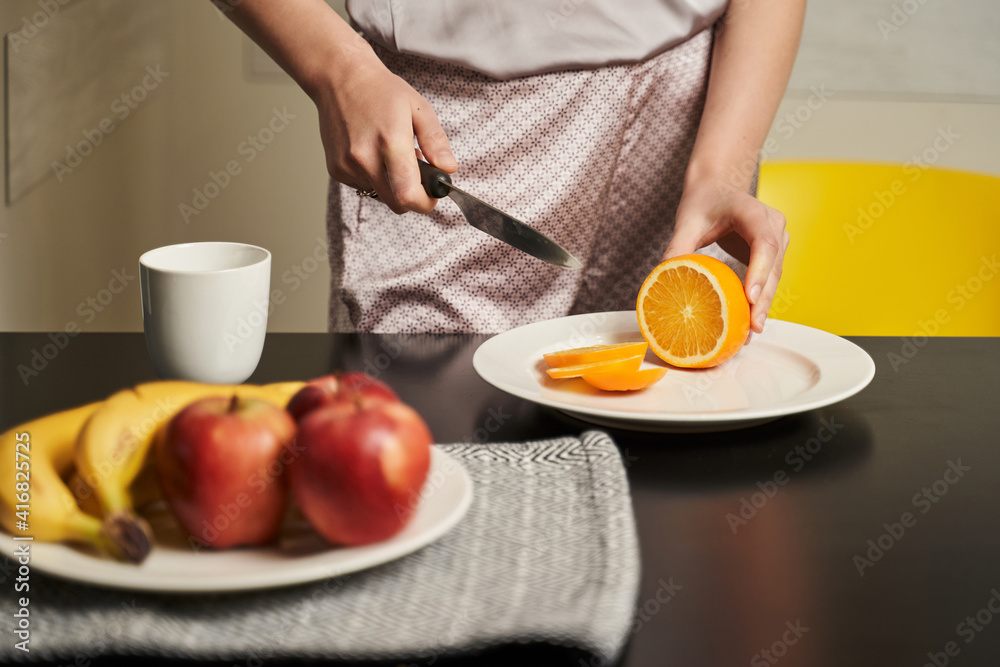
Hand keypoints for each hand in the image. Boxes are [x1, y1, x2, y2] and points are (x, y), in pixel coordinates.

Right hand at [311, 49, 456, 213]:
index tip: (432, 194)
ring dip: (391, 184)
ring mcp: (347, 166)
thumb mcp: (418, 108)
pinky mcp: (335, 169)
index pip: (408, 196)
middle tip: (415, 171)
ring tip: (390, 155)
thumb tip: (448, 169)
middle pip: (396, 203)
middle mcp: (365, 159)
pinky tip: (372, 152)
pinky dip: (374, 177)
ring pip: (380, 195)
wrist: (340, 77)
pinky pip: (363, 186)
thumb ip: (436, 142)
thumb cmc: (380, 90)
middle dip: (412, 195)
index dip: (425, 202)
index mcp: (390, 143)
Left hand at [663, 178, 788, 333]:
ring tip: (750, 332)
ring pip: (775, 276)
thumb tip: (664, 280)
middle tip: (752, 327)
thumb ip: (677, 248)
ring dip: (764, 304)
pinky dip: (759, 299)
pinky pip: (769, 278)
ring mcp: (778, 239)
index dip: (760, 271)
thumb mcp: (687, 221)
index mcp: (753, 212)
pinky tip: (748, 322)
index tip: (750, 297)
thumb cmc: (703, 202)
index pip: (763, 243)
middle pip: (774, 265)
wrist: (718, 188)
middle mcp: (773, 225)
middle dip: (763, 298)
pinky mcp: (774, 253)